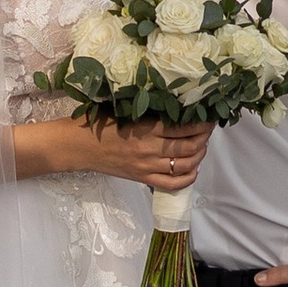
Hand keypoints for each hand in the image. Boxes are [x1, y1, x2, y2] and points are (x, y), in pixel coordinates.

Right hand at [16, 114, 211, 187]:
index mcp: (145, 127)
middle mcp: (149, 148)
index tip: (210, 116)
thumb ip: (147, 109)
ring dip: (199, 156)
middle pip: (189, 146)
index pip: (183, 127)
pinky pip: (171, 183)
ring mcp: (146, 166)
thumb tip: (174, 103)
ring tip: (202, 147)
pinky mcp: (141, 178)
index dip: (202, 123)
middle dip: (204, 138)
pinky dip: (187, 178)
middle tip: (208, 130)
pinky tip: (192, 170)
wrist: (77, 146)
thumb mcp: (124, 109)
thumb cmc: (98, 122)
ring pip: (184, 164)